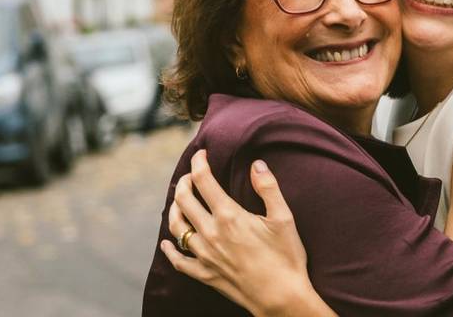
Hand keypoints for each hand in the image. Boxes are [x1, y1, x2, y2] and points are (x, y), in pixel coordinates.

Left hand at [161, 150, 332, 315]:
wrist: (281, 297)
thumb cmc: (286, 257)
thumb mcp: (283, 218)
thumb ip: (268, 188)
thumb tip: (256, 164)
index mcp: (229, 216)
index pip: (205, 181)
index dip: (199, 163)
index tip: (201, 154)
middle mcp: (211, 233)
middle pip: (185, 201)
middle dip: (185, 182)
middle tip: (191, 175)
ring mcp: (205, 255)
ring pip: (177, 227)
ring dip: (174, 208)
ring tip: (179, 199)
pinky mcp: (204, 274)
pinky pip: (179, 261)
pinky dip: (170, 250)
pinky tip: (167, 243)